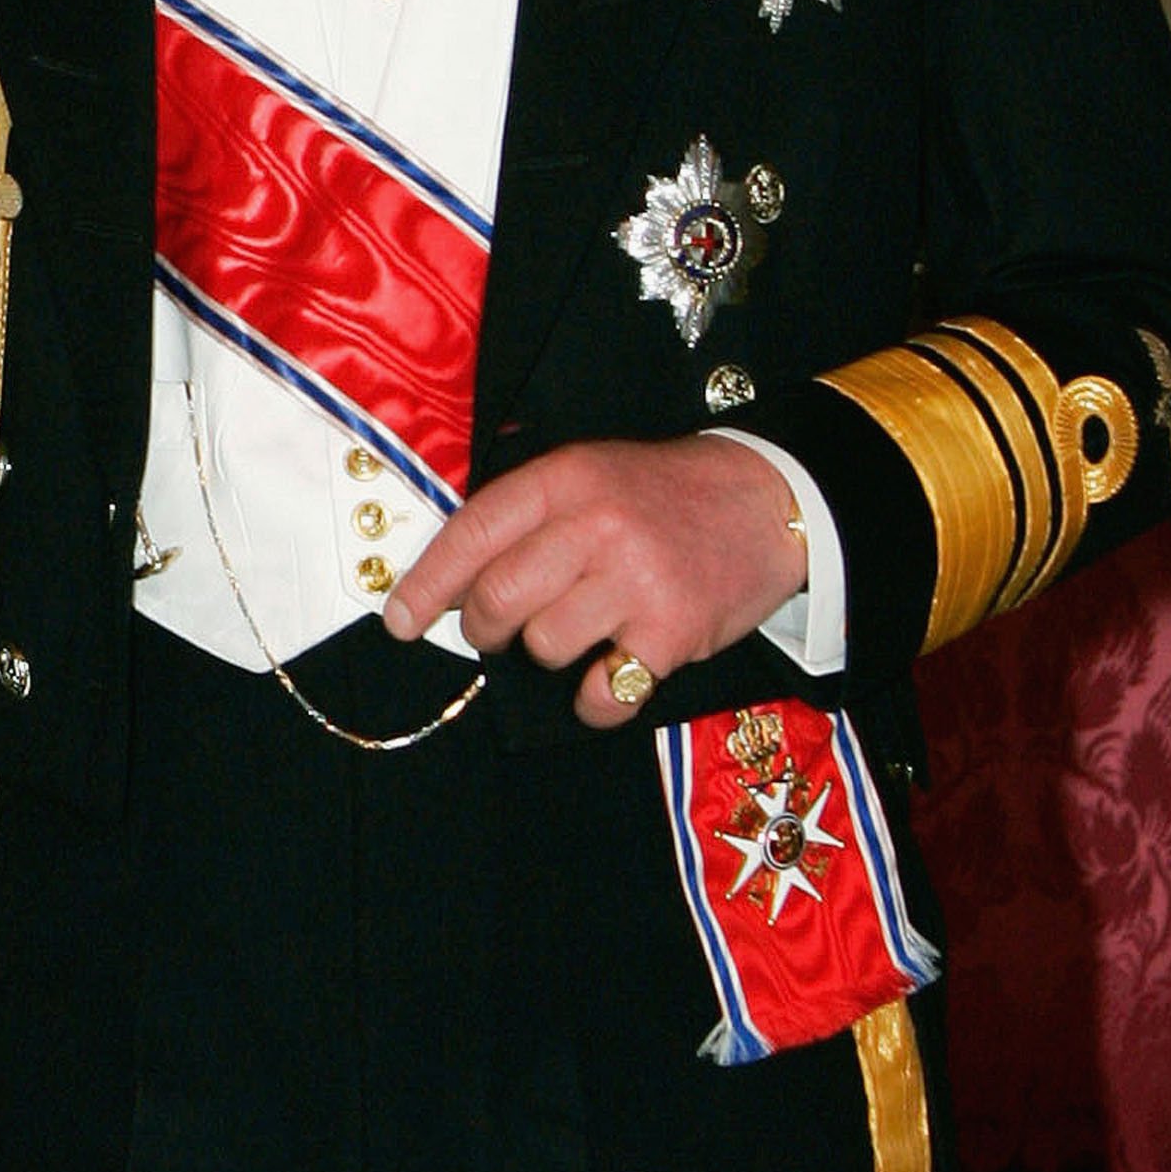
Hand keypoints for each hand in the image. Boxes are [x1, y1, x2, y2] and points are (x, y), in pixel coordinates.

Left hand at [384, 436, 806, 728]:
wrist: (769, 502)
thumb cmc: (664, 496)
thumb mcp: (590, 473)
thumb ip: (525, 514)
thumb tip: (449, 578)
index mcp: (564, 479)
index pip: (471, 535)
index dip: (426, 584)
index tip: (400, 620)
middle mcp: (595, 525)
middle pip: (498, 599)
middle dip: (485, 627)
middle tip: (498, 629)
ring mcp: (634, 580)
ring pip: (543, 645)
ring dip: (551, 651)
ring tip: (583, 628)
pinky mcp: (671, 632)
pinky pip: (602, 693)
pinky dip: (596, 698)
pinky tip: (613, 672)